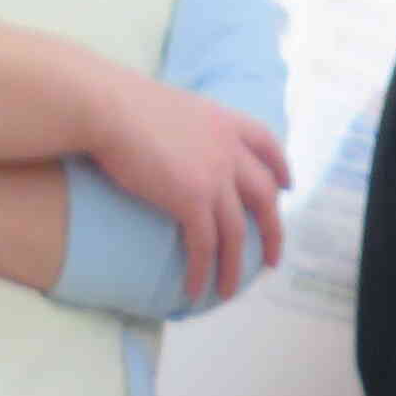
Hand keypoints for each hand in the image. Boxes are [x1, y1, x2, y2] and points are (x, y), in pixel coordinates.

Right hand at [75, 62, 287, 297]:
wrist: (108, 108)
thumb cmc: (122, 104)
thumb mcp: (172, 109)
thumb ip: (188, 130)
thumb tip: (175, 147)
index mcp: (224, 122)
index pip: (266, 144)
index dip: (281, 168)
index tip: (287, 187)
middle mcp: (227, 149)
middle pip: (264, 195)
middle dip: (273, 230)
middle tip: (272, 259)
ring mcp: (214, 175)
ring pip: (236, 231)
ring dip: (235, 266)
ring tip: (229, 291)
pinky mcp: (192, 199)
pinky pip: (205, 246)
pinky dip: (203, 271)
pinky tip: (196, 291)